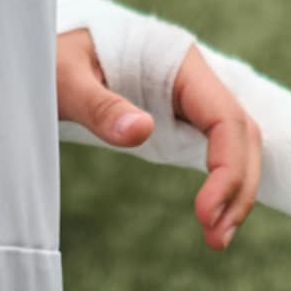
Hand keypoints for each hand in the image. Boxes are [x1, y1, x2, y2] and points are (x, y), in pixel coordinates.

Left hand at [55, 28, 262, 251]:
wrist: (49, 52)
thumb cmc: (56, 59)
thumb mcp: (66, 79)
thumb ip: (101, 106)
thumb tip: (141, 132)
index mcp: (177, 62)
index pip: (224, 116)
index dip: (226, 166)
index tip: (205, 213)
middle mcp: (192, 78)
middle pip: (241, 132)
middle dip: (237, 186)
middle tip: (217, 238)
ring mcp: (189, 99)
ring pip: (235, 142)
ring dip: (236, 189)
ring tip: (218, 238)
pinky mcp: (178, 118)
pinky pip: (216, 148)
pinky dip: (221, 182)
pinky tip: (212, 215)